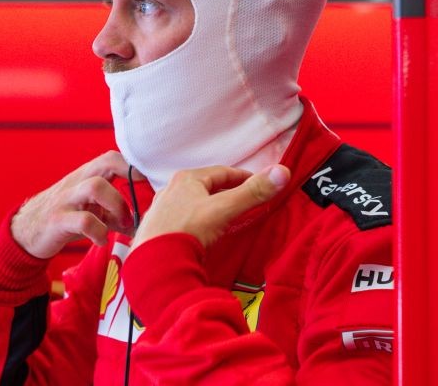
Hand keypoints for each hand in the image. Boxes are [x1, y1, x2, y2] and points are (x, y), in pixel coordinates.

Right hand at [12, 151, 143, 258]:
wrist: (25, 232)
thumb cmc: (67, 218)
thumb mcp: (93, 211)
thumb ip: (117, 213)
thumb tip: (145, 223)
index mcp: (88, 176)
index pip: (114, 157)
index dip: (135, 166)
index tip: (154, 183)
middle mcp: (78, 182)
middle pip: (107, 161)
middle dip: (130, 176)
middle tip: (141, 199)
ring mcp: (66, 199)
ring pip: (95, 187)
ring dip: (116, 205)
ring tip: (122, 224)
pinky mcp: (57, 220)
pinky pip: (83, 221)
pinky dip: (99, 232)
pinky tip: (102, 240)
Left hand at [131, 164, 289, 250]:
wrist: (154, 266)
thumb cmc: (188, 230)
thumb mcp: (224, 210)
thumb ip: (252, 193)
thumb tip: (283, 171)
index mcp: (187, 179)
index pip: (223, 172)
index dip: (244, 178)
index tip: (261, 185)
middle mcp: (170, 190)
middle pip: (207, 188)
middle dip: (227, 193)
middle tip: (246, 203)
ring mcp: (160, 211)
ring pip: (193, 204)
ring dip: (210, 209)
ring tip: (226, 220)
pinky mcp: (156, 231)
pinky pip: (182, 221)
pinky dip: (196, 224)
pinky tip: (202, 235)